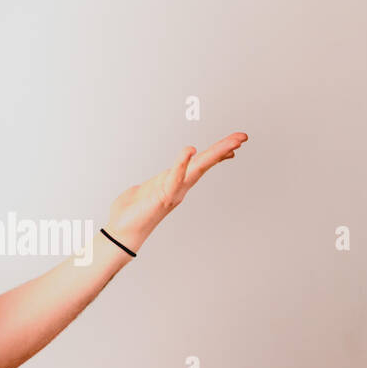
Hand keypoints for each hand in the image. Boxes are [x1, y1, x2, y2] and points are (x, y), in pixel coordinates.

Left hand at [104, 132, 247, 252]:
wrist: (123, 230)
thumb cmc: (132, 211)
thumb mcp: (148, 190)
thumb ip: (155, 184)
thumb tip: (157, 182)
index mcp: (176, 181)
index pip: (200, 163)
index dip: (217, 153)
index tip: (235, 143)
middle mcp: (180, 186)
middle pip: (205, 163)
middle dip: (224, 148)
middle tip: (243, 137)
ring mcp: (174, 191)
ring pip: (198, 168)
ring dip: (215, 154)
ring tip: (232, 143)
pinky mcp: (163, 195)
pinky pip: (174, 177)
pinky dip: (182, 163)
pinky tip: (190, 150)